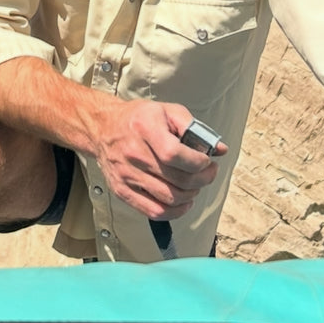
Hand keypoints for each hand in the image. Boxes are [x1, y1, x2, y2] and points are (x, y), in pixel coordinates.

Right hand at [93, 100, 226, 220]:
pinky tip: (183, 201)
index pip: (175, 154)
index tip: (207, 161)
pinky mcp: (123, 191)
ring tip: (195, 184)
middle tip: (208, 173)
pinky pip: (153, 212)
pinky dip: (175, 212)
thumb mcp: (167, 111)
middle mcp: (134, 154)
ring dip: (191, 195)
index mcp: (145, 128)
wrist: (103, 128)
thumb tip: (220, 149)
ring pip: (169, 199)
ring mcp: (127, 175)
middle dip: (202, 179)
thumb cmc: (139, 118)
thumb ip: (194, 128)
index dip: (198, 162)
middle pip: (176, 180)